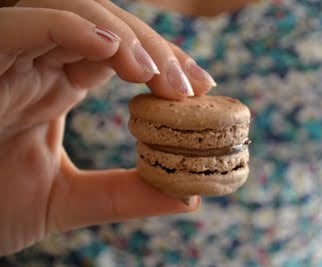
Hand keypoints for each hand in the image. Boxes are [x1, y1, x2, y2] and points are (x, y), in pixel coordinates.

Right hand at [0, 0, 211, 255]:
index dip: (165, 65)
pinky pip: (28, 23)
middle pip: (110, 30)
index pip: (123, 56)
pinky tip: (112, 49)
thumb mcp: (66, 201)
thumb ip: (123, 195)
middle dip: (155, 51)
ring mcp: (11, 55)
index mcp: (57, 85)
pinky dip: (71, 28)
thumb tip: (187, 198)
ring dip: (123, 37)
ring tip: (155, 74)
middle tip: (191, 84)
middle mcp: (39, 63)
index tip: (203, 87)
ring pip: (76, 13)